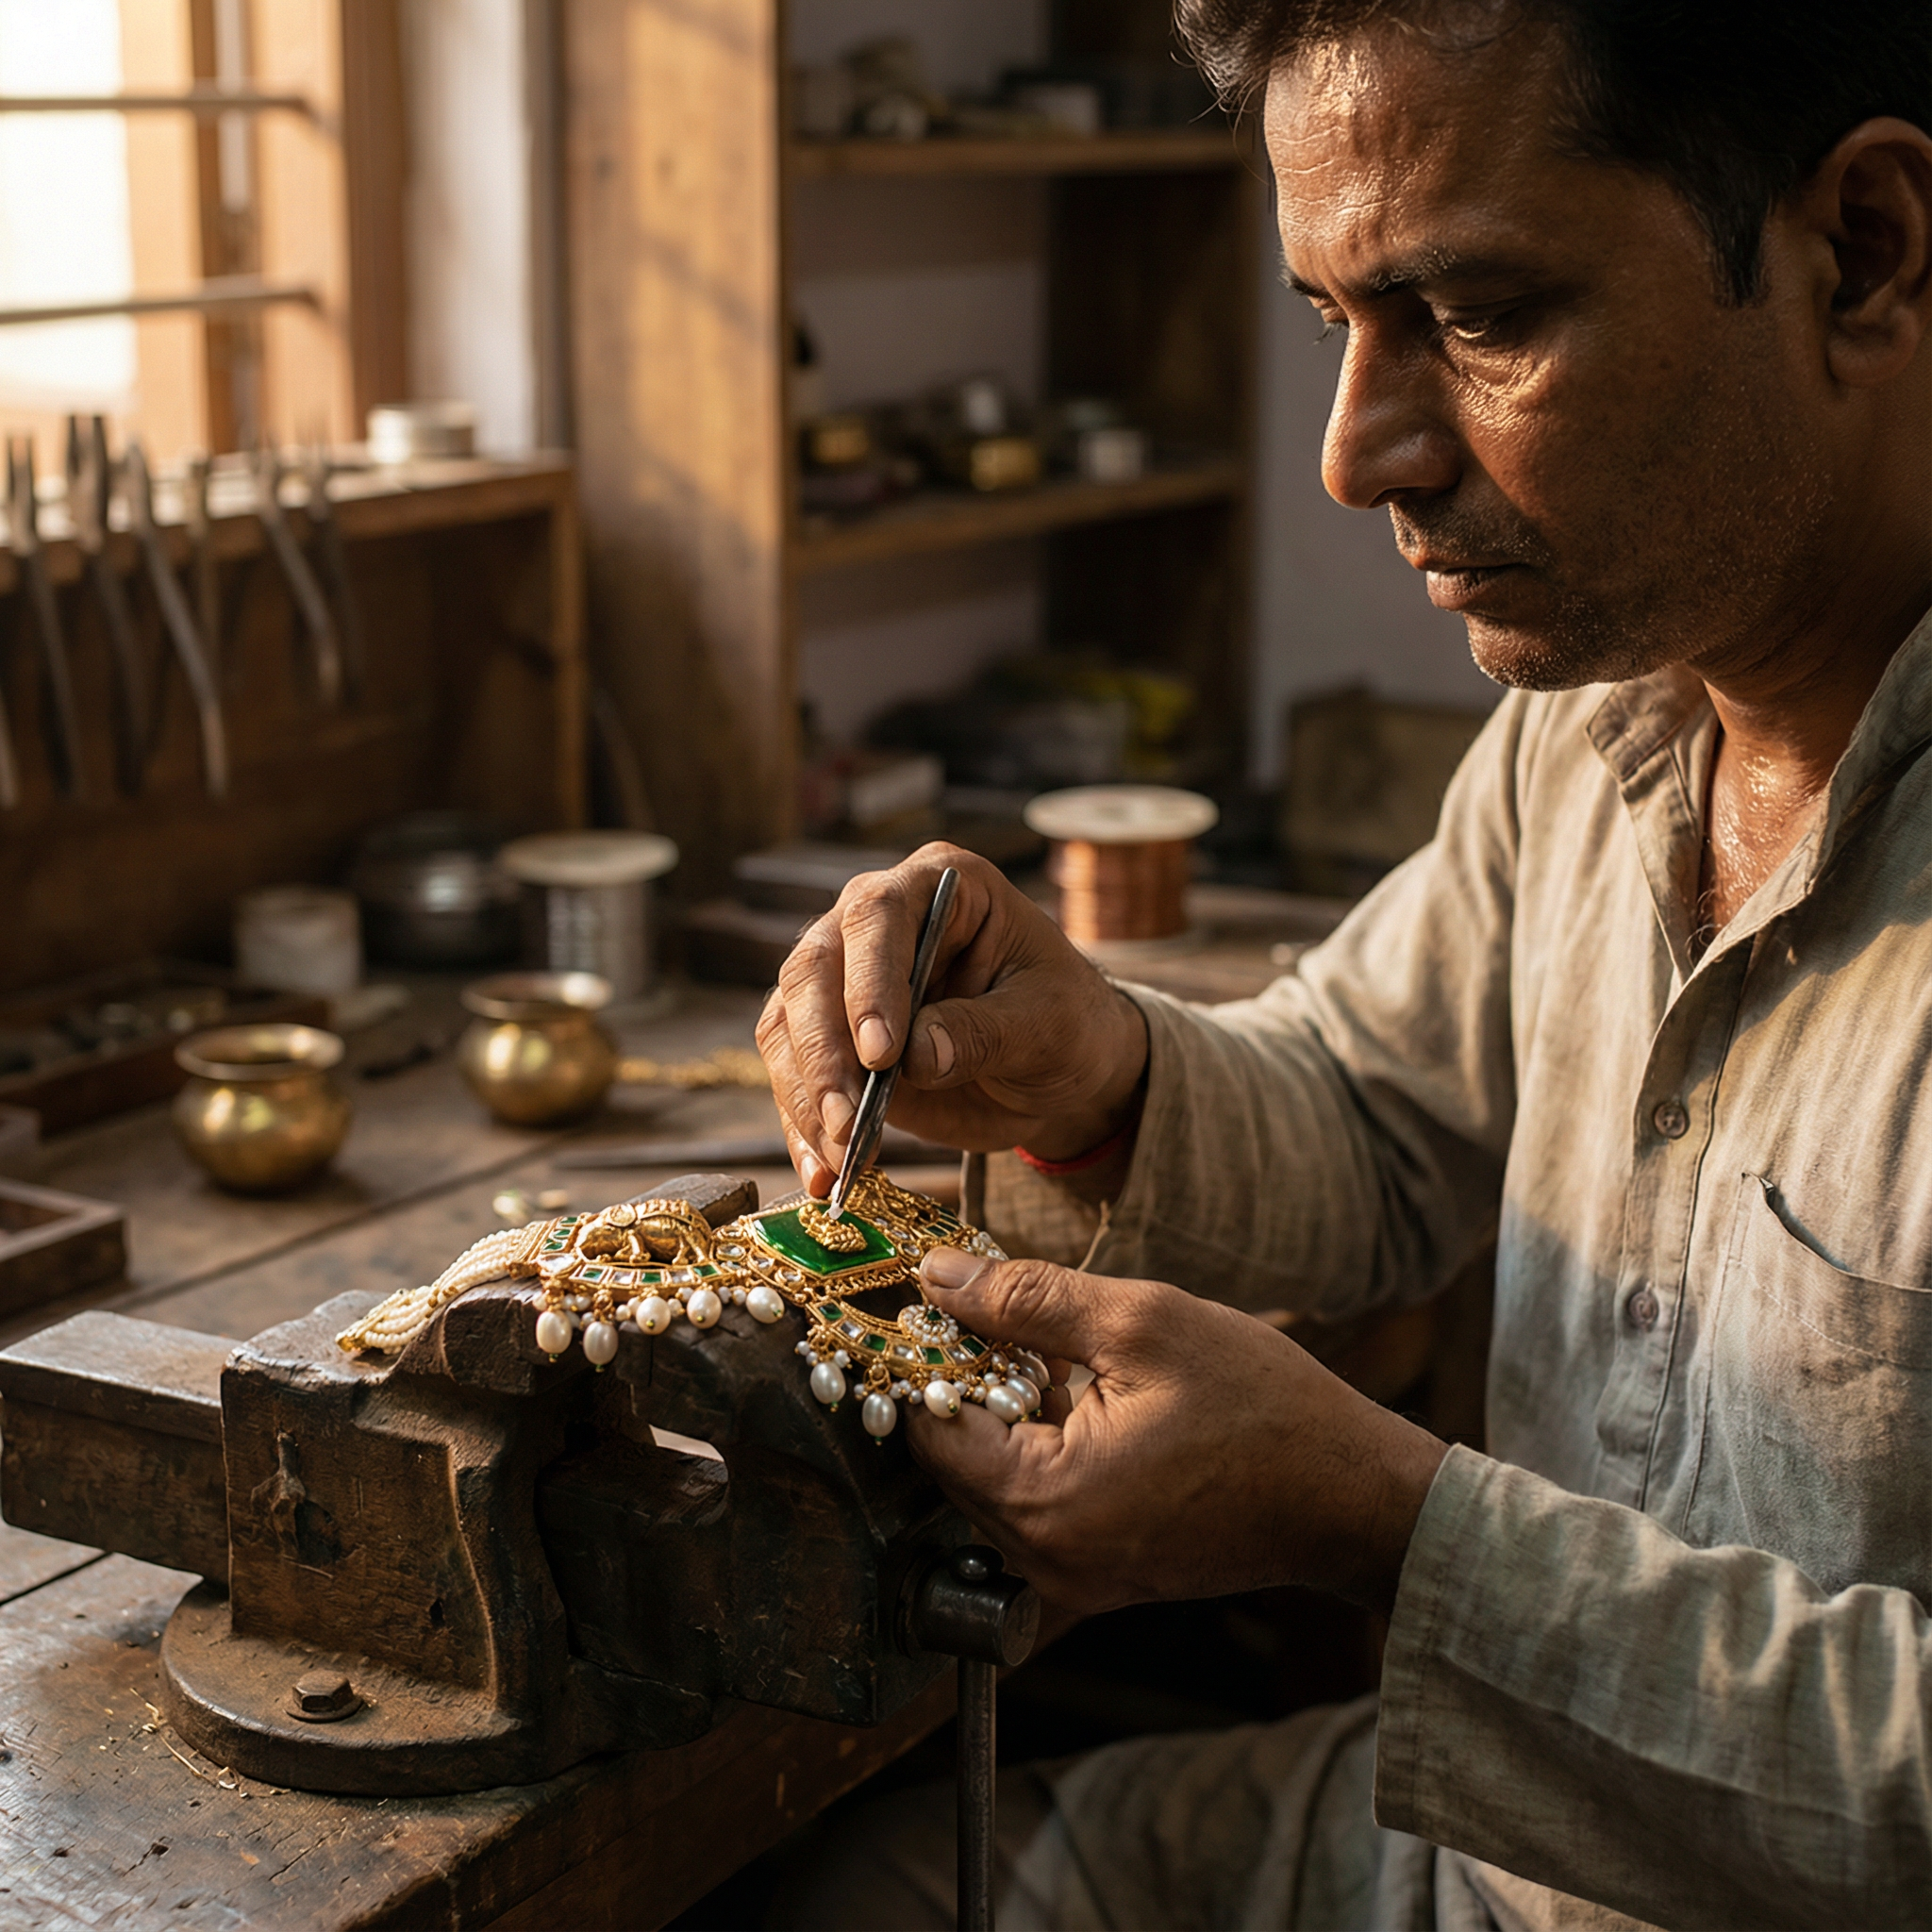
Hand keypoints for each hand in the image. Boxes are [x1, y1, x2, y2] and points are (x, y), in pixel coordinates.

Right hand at [757, 844, 1148, 1192]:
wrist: (1059, 1072)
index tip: (880, 1054)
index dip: (869, 982)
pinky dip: (802, 1128)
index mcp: (941, 886)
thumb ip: (985, 1031)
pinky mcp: (831, 1042)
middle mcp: (877, 922)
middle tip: (846, 1121)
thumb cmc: (1066, 1022)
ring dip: (805, 1098)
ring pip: (789, 1024)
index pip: (878, 916)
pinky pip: (794, 1077)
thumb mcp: (1048, 1023)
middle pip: (813, 968)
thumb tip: (916, 1057)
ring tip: (839, 1162)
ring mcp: (845, 981)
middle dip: (823, 1052)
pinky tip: (823, 1174)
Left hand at [907, 1247, 1448, 1617]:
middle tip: (985, 1306)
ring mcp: (1072, 1573)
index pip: (929, 1426)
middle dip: (962, 1377)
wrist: (1352, 1495)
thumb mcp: (1142, 1323)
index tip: (932, 1298)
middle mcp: (1044, 1557)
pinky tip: (1074, 1387)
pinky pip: (1034, 1498)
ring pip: (990, 1477)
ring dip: (1001, 1408)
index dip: (925, 1353)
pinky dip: (1037, 1440)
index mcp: (1046, 1501)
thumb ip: (1026, 1299)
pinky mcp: (1098, 1568)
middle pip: (951, 1459)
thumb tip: (940, 1277)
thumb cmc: (1264, 1409)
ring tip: (1042, 1343)